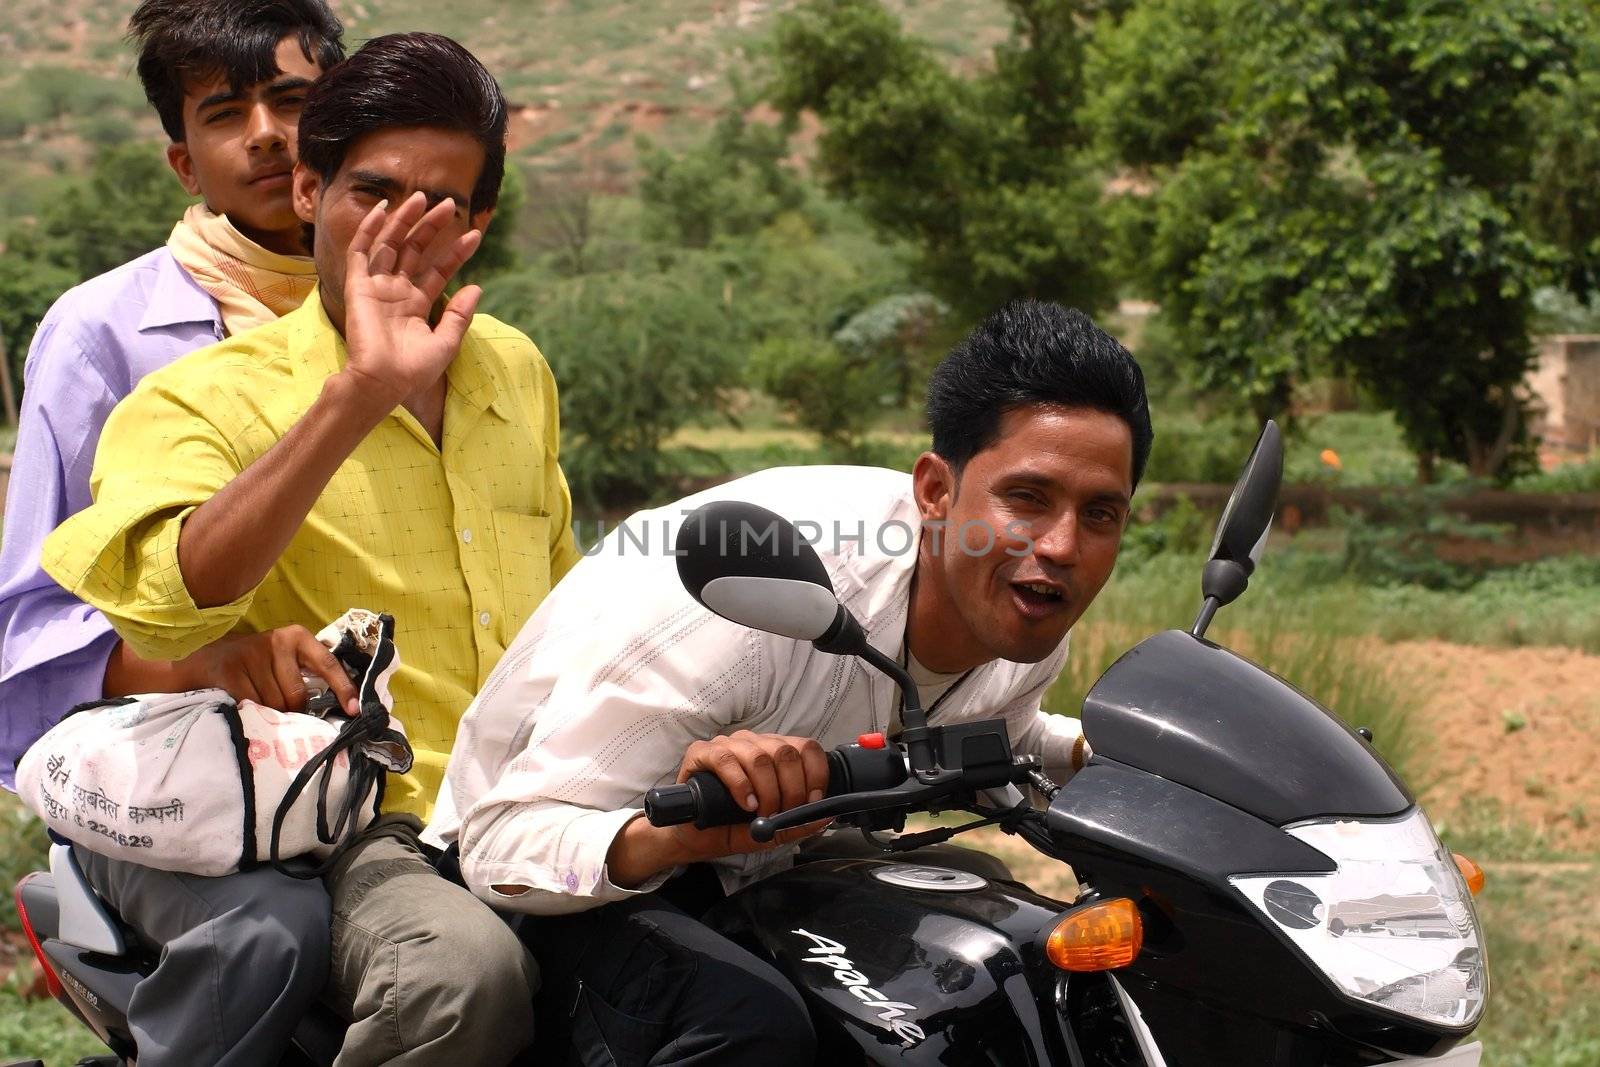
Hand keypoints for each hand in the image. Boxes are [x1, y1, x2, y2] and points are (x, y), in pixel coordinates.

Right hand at [107, 627, 359, 714]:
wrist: (200, 658)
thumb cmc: (250, 665)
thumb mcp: (281, 661)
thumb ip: (303, 677)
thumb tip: (334, 711)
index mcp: (297, 638)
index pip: (328, 664)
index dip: (343, 689)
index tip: (354, 711)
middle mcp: (277, 642)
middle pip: (297, 696)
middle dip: (289, 711)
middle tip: (275, 708)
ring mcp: (252, 654)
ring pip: (274, 704)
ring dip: (267, 713)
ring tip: (254, 703)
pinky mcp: (230, 670)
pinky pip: (251, 705)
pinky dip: (248, 713)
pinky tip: (240, 706)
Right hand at [340, 191, 482, 408]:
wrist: (383, 382)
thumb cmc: (414, 370)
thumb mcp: (446, 342)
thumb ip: (460, 314)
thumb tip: (477, 287)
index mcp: (416, 305)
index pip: (439, 271)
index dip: (456, 253)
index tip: (475, 236)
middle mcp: (396, 292)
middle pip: (415, 250)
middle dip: (431, 227)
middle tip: (448, 205)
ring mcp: (377, 287)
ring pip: (390, 244)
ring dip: (405, 220)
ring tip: (424, 198)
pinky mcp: (358, 286)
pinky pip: (361, 251)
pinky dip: (370, 230)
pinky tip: (384, 210)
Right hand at [603, 731, 833, 890]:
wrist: (693, 837)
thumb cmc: (731, 827)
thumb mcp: (771, 830)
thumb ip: (797, 824)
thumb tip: (824, 817)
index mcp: (774, 754)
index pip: (806, 747)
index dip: (815, 773)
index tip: (814, 800)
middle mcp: (754, 744)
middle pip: (786, 752)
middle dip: (791, 789)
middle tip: (782, 813)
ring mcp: (728, 745)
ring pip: (760, 755)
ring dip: (767, 790)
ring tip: (760, 813)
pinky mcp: (701, 753)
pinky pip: (726, 759)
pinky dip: (741, 784)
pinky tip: (744, 803)